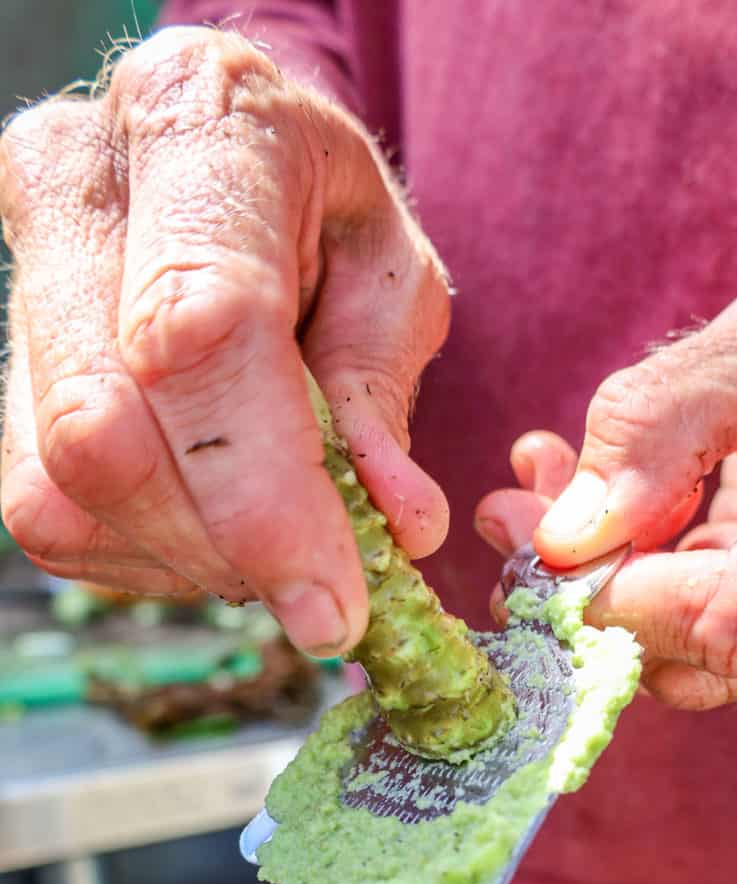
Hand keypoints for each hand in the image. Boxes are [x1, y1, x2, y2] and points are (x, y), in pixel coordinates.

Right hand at [0, 27, 450, 653]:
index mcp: (195, 125)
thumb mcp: (393, 280)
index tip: (333, 606)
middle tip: (321, 595)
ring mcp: (12, 275)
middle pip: (103, 428)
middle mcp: (70, 185)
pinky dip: (145, 556)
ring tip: (272, 534)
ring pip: (63, 489)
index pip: (197, 329)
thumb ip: (383, 396)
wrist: (234, 167)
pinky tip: (211, 519)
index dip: (264, 494)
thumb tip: (397, 526)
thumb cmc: (327, 220)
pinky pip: (49, 515)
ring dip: (187, 559)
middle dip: (223, 549)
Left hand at [525, 209, 736, 706]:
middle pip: (710, 657)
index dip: (618, 592)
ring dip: (605, 586)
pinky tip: (599, 507)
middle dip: (593, 591)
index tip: (534, 534)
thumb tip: (562, 538)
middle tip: (511, 505)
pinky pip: (709, 635)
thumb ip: (664, 426)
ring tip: (542, 486)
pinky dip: (642, 581)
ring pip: (695, 660)